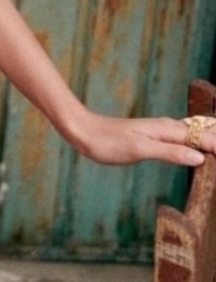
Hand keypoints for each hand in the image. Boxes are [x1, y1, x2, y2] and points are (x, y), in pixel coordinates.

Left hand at [68, 109, 213, 166]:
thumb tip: (200, 157)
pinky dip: (197, 142)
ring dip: (210, 140)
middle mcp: (166, 127)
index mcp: (166, 129)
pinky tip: (199, 150)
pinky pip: (183, 138)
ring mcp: (160, 131)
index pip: (205, 138)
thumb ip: (169, 152)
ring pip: (194, 133)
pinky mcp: (153, 137)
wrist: (82, 131)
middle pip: (203, 132)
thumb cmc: (107, 142)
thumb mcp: (139, 149)